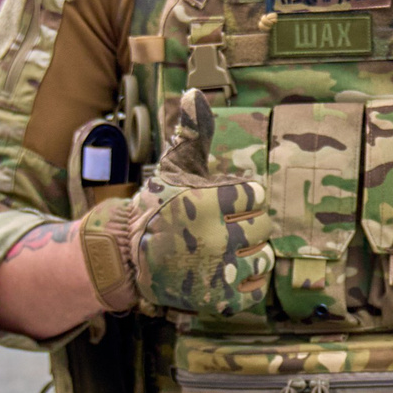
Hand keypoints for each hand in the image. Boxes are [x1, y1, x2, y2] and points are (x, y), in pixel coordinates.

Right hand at [118, 90, 272, 317]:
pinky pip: (256, 288)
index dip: (241, 196)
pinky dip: (247, 280)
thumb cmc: (157, 207)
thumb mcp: (174, 168)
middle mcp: (215, 238)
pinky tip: (227, 270)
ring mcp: (218, 271)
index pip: (256, 194)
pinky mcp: (219, 299)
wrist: (128, 256)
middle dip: (245, 224)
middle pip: (263, 226)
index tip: (220, 202)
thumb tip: (196, 92)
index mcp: (207, 203)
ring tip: (223, 249)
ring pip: (263, 257)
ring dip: (249, 253)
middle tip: (219, 227)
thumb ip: (192, 132)